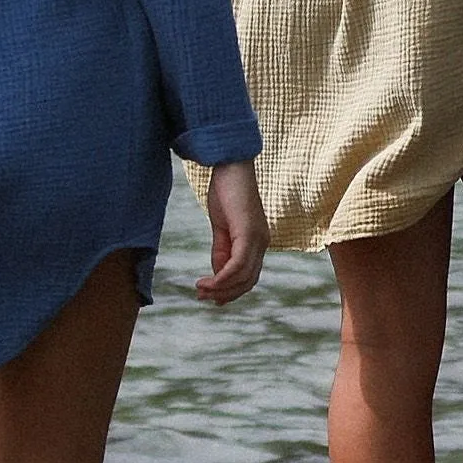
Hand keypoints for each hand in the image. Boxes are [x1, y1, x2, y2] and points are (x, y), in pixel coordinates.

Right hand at [193, 158, 266, 303]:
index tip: (211, 298)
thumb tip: (217, 274)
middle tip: (202, 297)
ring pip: (243, 277)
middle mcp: (262, 243)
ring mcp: (258, 239)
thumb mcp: (221, 227)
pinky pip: (237, 265)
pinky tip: (207, 281)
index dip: (230, 291)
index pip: (248, 276)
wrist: (231, 165)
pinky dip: (222, 277)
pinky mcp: (249, 233)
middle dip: (225, 293)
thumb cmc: (226, 192)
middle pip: (247, 281)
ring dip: (220, 288)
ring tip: (200, 290)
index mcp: (257, 242)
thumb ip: (221, 250)